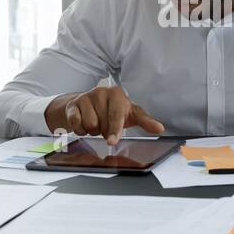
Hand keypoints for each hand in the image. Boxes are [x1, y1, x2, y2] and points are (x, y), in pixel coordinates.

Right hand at [46, 85, 164, 142]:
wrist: (86, 104)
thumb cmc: (112, 110)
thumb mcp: (130, 114)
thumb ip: (145, 121)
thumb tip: (160, 128)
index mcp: (117, 94)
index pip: (116, 115)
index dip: (115, 129)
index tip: (112, 141)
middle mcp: (101, 92)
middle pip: (103, 124)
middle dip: (104, 131)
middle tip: (105, 126)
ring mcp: (85, 97)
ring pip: (90, 125)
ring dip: (93, 131)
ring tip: (96, 124)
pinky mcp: (73, 105)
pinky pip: (76, 124)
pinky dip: (80, 130)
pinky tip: (83, 124)